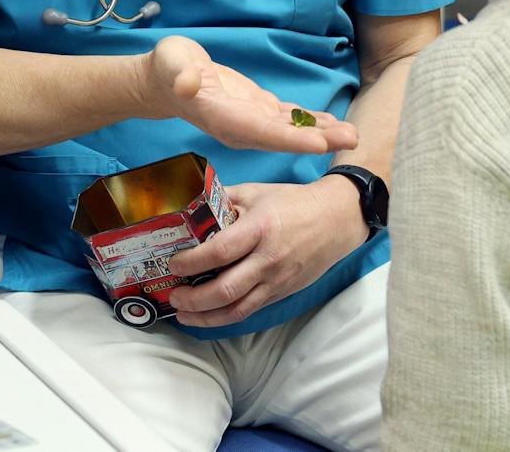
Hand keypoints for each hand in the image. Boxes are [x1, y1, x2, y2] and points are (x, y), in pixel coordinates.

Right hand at [143, 36, 357, 153]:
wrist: (165, 81)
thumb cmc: (168, 69)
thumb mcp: (171, 64)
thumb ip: (180, 74)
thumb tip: (187, 83)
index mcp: (223, 117)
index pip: (261, 131)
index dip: (290, 139)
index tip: (319, 144)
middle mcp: (241, 126)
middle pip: (283, 138)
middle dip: (318, 140)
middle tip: (352, 139)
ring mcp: (251, 121)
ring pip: (290, 131)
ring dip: (321, 134)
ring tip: (351, 135)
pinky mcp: (257, 110)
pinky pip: (288, 120)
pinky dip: (310, 122)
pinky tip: (331, 124)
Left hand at [165, 178, 368, 326]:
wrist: (336, 220)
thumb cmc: (293, 203)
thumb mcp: (256, 192)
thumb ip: (223, 199)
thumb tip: (190, 206)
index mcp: (260, 228)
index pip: (220, 251)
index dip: (192, 262)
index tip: (173, 263)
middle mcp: (268, 259)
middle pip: (226, 289)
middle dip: (193, 298)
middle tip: (173, 295)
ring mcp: (276, 280)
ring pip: (237, 309)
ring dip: (205, 317)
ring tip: (183, 313)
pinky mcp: (281, 292)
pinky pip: (250, 310)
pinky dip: (225, 317)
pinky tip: (208, 315)